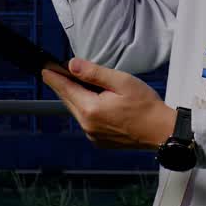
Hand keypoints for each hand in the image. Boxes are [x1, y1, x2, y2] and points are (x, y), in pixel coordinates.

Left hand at [42, 57, 177, 149]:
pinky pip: (86, 121)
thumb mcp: (121, 81)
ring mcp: (93, 135)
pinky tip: (94, 101)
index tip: (45, 69)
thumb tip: (72, 65)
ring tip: (77, 84)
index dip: (54, 77)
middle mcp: (88, 125)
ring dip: (75, 97)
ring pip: (77, 111)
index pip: (66, 89)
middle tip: (57, 72)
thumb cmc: (145, 106)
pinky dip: (86, 109)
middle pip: (69, 100)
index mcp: (91, 109)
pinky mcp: (99, 140)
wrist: (161, 131)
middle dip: (63, 86)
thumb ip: (94, 73)